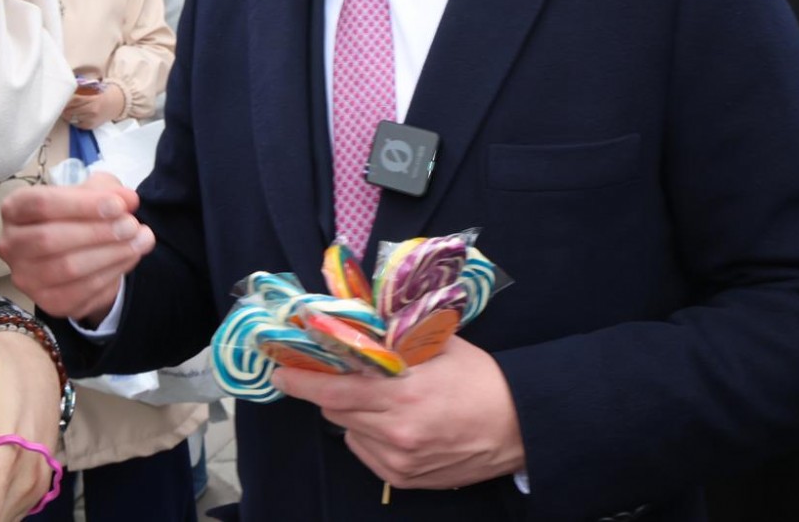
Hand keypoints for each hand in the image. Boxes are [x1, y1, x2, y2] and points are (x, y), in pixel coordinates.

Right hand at [0, 172, 150, 323]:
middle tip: (132, 225)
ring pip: (66, 268)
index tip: (118, 205)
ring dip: (110, 254)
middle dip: (97, 232)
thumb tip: (128, 199)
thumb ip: (110, 192)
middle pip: (49, 239)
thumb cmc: (80, 214)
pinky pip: (80, 292)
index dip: (82, 205)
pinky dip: (110, 274)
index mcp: (15, 209)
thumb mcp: (94, 192)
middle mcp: (11, 244)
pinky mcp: (47, 302)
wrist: (81, 250)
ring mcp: (25, 277)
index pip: (41, 204)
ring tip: (140, 240)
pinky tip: (130, 258)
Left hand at [63, 85, 125, 129]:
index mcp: (93, 99)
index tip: (60, 98)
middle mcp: (92, 110)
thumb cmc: (102, 96)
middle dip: (63, 108)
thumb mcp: (94, 90)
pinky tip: (71, 116)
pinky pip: (77, 124)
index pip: (75, 100)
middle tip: (59, 105)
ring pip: (72, 118)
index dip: (66, 100)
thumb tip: (67, 89)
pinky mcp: (91, 126)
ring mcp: (91, 120)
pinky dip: (72, 120)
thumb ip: (82, 89)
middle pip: (72, 110)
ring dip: (66, 115)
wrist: (115, 105)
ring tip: (63, 111)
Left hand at [272, 337, 525, 489]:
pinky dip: (367, 434)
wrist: (518, 427)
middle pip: (334, 408)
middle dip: (329, 388)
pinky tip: (391, 421)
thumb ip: (395, 335)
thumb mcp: (439, 344)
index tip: (280, 370)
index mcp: (401, 392)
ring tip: (378, 396)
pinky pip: (365, 452)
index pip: (334, 387)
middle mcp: (395, 431)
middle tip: (334, 370)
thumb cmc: (479, 378)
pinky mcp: (403, 479)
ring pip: (348, 430)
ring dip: (351, 410)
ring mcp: (398, 459)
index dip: (301, 379)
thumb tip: (355, 319)